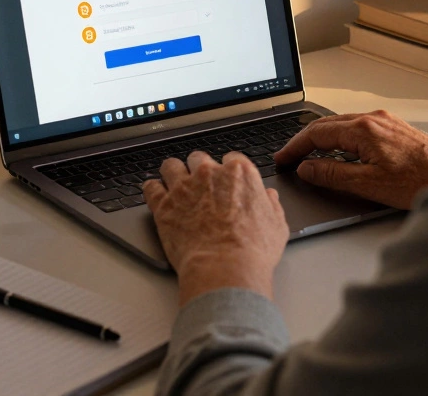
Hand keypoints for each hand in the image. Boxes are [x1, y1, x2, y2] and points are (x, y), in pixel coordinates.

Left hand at [144, 152, 288, 305]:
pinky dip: (152, 190)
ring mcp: (184, 187)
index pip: (232, 159)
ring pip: (172, 166)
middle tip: (201, 185)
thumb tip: (268, 197)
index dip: (228, 170)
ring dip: (173, 173)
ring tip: (174, 183)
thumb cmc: (252, 250)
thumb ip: (271, 205)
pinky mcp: (163, 205)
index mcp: (239, 174)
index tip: (226, 180)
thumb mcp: (276, 226)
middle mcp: (209, 174)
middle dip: (200, 170)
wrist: (224, 268)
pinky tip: (155, 194)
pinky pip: (151, 187)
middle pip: (199, 159)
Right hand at [274, 110, 427, 209]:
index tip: (283, 159)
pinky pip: (358, 128)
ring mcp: (385, 122)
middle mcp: (373, 120)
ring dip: (322, 139)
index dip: (295, 147)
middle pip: (327, 125)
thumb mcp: (369, 184)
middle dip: (304, 142)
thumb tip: (308, 169)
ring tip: (309, 156)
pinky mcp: (394, 129)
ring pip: (342, 125)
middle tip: (289, 158)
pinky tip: (340, 151)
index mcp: (363, 130)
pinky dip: (340, 139)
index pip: (316, 134)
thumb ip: (333, 175)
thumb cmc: (421, 181)